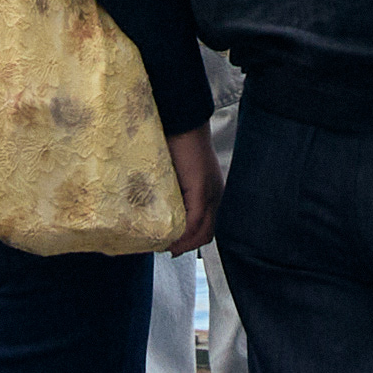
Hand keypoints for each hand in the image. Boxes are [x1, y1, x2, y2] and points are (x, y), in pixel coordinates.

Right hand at [169, 124, 223, 246]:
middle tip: (166, 249)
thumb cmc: (175, 144)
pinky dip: (183, 233)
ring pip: (203, 231)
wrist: (181, 123)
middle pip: (206, 233)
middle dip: (186, 246)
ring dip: (184, 243)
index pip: (206, 227)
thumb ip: (172, 193)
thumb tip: (156, 211)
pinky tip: (169, 236)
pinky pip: (195, 220)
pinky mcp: (203, 190)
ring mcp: (212, 194)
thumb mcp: (175, 175)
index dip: (189, 241)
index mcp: (212, 193)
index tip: (171, 246)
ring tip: (165, 245)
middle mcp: (216, 196)